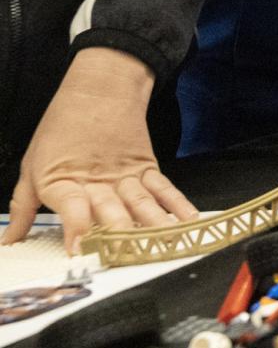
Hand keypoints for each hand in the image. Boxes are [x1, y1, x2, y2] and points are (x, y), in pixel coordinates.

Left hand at [3, 48, 197, 253]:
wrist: (100, 91)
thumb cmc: (63, 127)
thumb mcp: (32, 165)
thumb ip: (22, 207)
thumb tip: (10, 240)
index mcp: (64, 180)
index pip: (72, 207)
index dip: (75, 228)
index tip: (79, 250)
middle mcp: (97, 181)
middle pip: (111, 210)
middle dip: (120, 236)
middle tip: (128, 256)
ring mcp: (125, 175)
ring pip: (141, 203)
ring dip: (153, 227)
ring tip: (163, 246)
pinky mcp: (146, 169)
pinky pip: (164, 189)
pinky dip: (178, 205)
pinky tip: (188, 221)